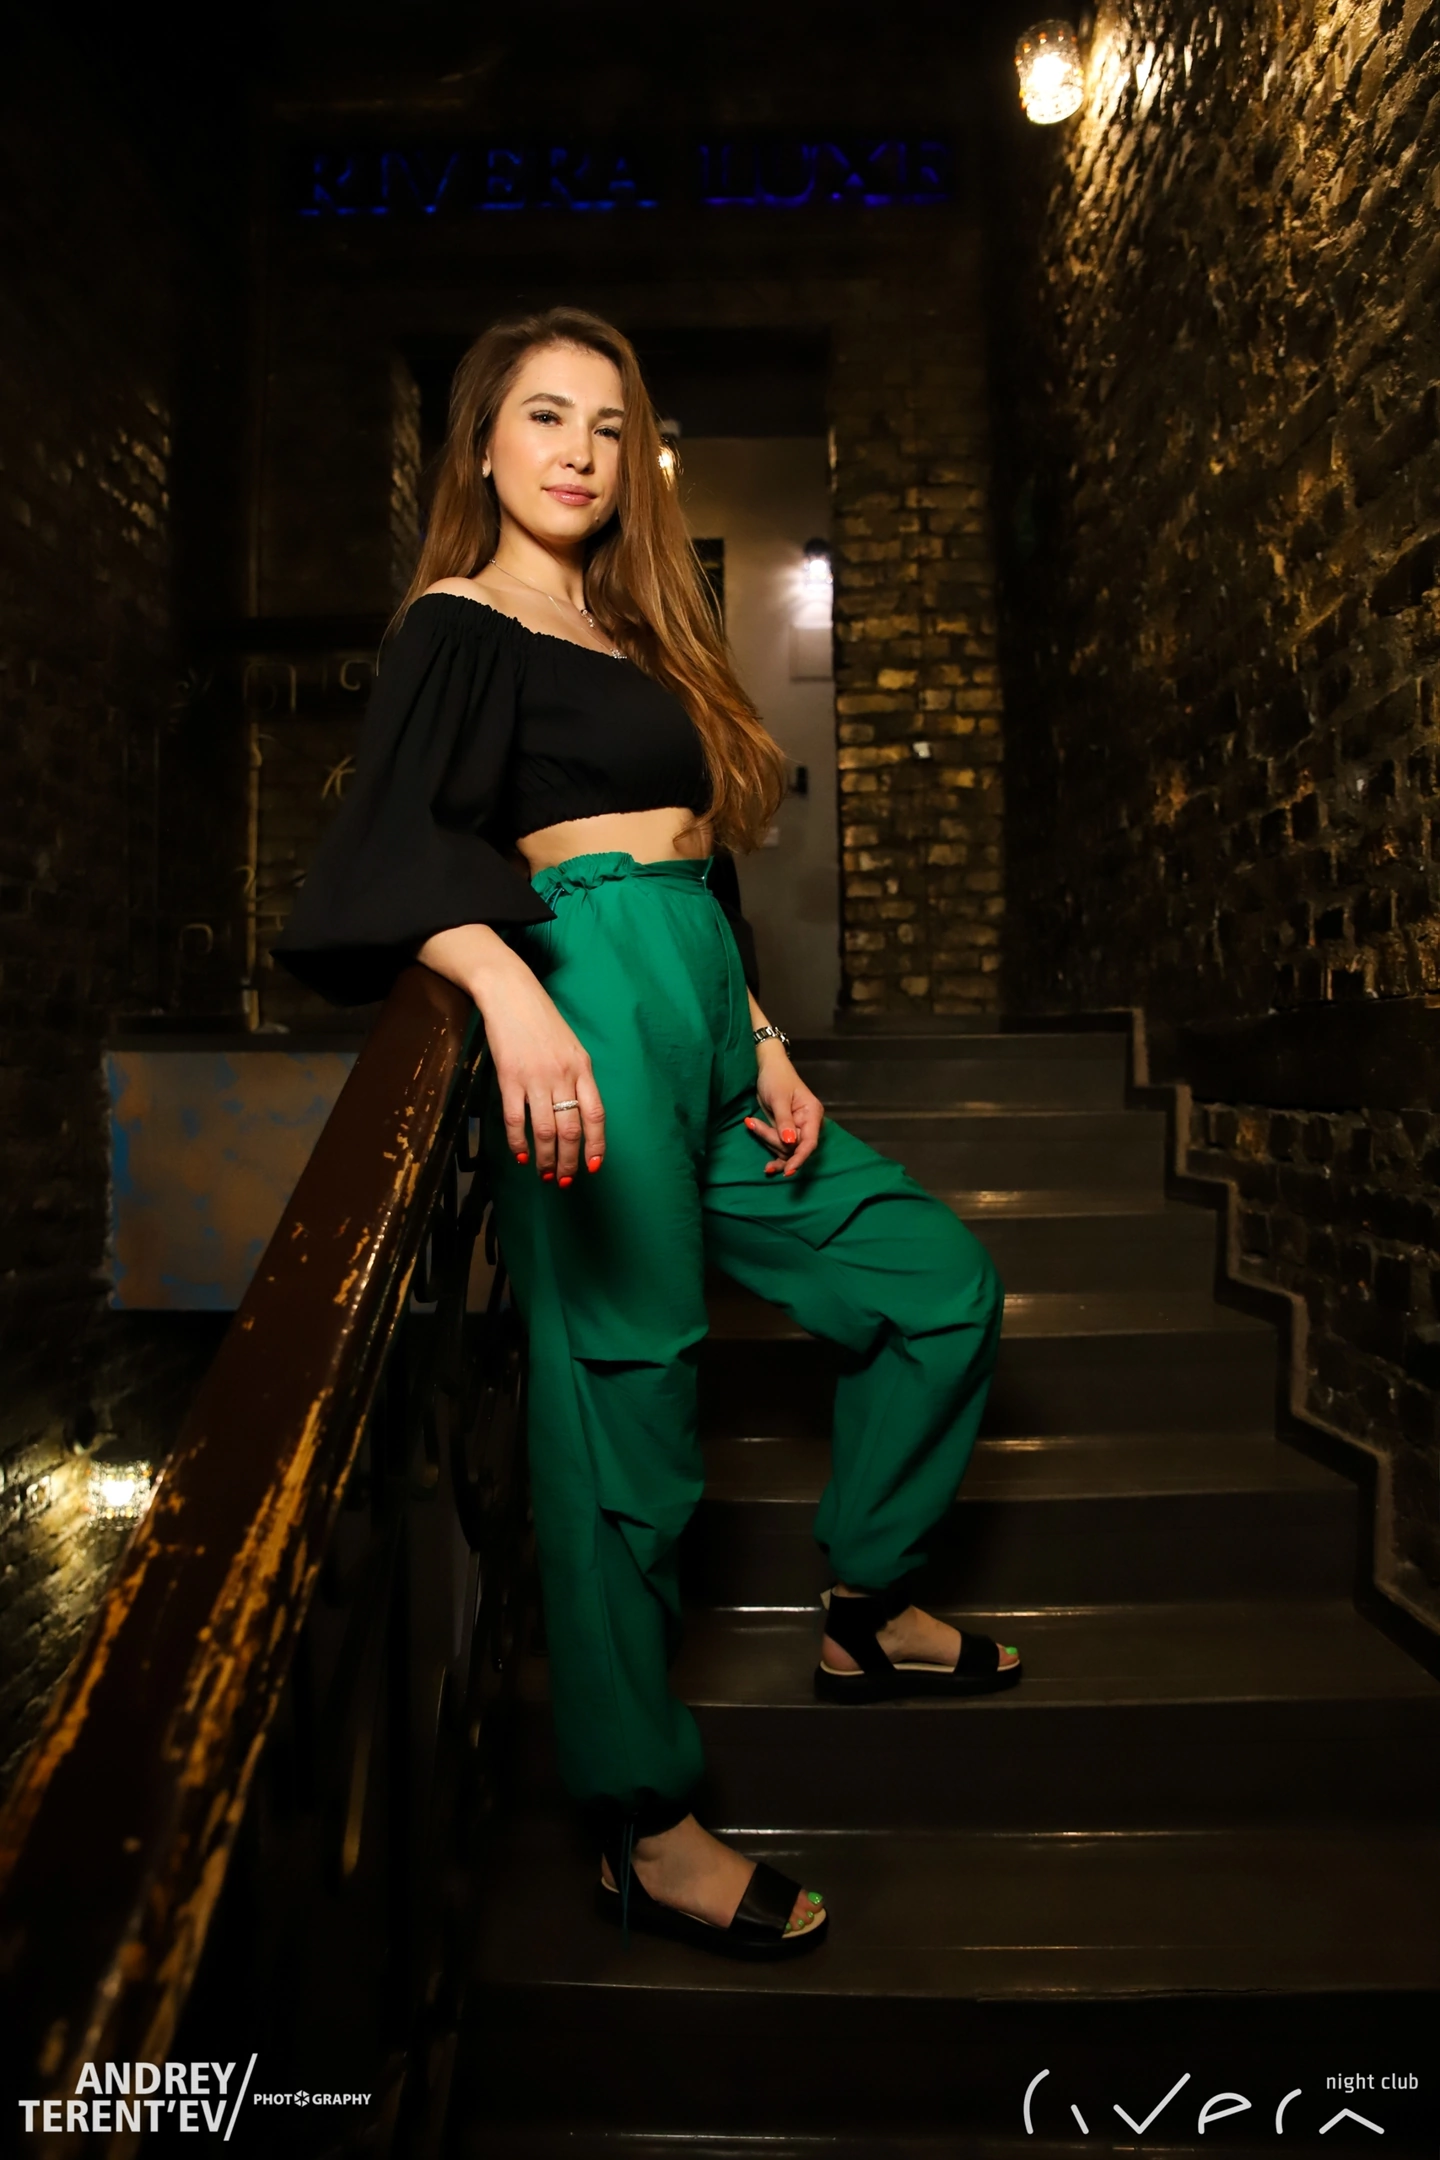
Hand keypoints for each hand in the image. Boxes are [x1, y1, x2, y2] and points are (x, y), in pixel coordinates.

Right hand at [416, 925, 603, 1184]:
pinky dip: (519, 1142)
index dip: (596, 1144)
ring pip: (545, 1130)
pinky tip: (521, 1155)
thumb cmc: (542, 1022)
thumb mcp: (571, 1048)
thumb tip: (577, 1115)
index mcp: (583, 1068)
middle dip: (569, 1160)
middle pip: (571, 1129)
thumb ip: (576, 1079)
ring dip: (545, 1158)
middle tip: (564, 1180)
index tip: (593, 1166)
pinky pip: (515, 1119)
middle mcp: (563, 1075)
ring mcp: (536, 1078)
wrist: (511, 995)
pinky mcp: (509, 1078)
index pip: (595, 1114)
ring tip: (544, 1174)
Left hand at [745, 1048, 824, 1177]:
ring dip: (768, 1141)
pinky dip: (769, 1145)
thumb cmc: (776, 1078)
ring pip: (785, 1149)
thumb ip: (784, 1121)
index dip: (800, 1158)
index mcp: (812, 1115)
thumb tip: (790, 1142)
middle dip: (775, 1144)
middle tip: (754, 1125)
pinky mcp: (786, 1131)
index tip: (788, 1171)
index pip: (810, 1142)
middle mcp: (808, 1124)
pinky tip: (760, 1149)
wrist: (768, 1068)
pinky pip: (779, 1146)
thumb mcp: (778, 1098)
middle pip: (795, 1148)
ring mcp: (797, 1129)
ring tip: (752, 1123)